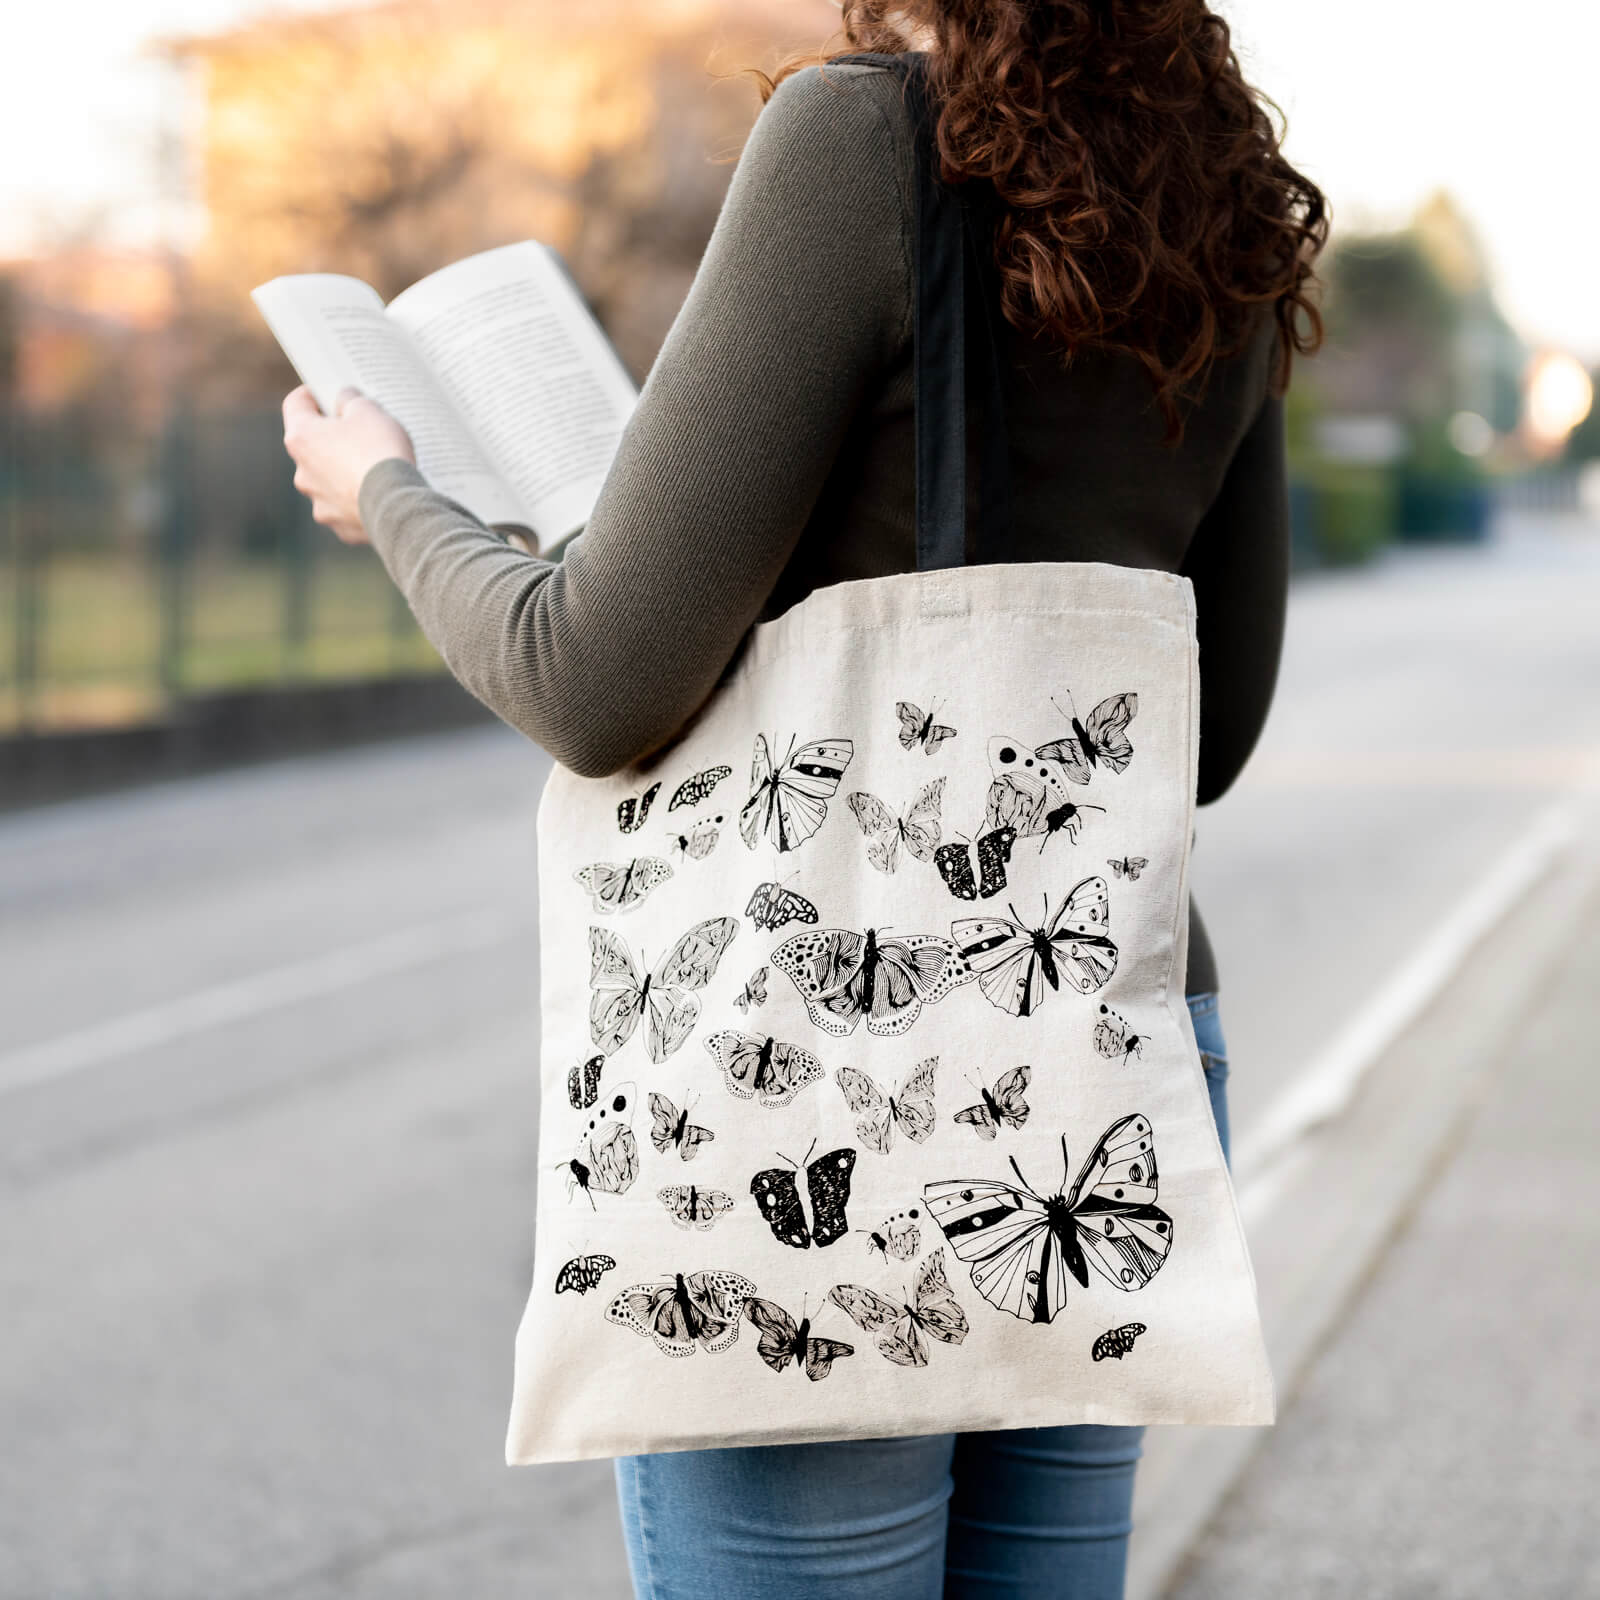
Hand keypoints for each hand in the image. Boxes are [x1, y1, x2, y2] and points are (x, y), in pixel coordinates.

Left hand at [281, 386, 414, 544]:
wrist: (398, 506)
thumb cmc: (380, 452)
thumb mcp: (368, 410)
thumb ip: (350, 399)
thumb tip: (344, 399)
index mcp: (302, 438)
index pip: (296, 404)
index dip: (313, 393)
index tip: (327, 392)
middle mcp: (302, 472)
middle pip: (313, 446)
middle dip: (333, 438)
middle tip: (361, 432)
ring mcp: (319, 503)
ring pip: (328, 480)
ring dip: (344, 472)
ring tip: (374, 468)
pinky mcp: (339, 525)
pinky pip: (346, 507)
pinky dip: (359, 500)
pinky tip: (379, 495)